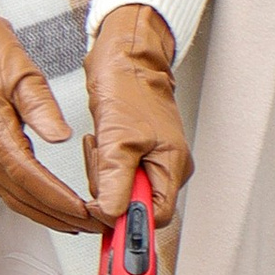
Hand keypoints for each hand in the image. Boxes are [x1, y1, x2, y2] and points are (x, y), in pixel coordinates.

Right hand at [0, 0, 100, 236]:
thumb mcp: (22, 71)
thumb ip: (40, 107)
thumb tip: (61, 137)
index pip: (25, 174)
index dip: (53, 196)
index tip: (80, 209)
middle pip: (20, 194)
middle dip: (55, 214)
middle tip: (89, 224)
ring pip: (12, 196)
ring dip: (44, 214)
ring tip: (77, 223)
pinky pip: (8, 185)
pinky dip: (31, 201)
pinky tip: (51, 206)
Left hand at [85, 4, 191, 228]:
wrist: (124, 55)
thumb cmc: (129, 85)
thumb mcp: (118, 138)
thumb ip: (116, 181)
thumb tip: (112, 214)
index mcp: (173, 166)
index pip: (155, 217)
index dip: (128, 218)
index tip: (105, 210)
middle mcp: (167, 167)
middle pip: (136, 206)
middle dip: (111, 190)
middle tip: (103, 163)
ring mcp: (152, 159)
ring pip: (122, 190)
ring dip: (103, 174)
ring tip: (102, 146)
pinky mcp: (136, 151)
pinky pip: (115, 173)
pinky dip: (102, 163)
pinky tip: (101, 144)